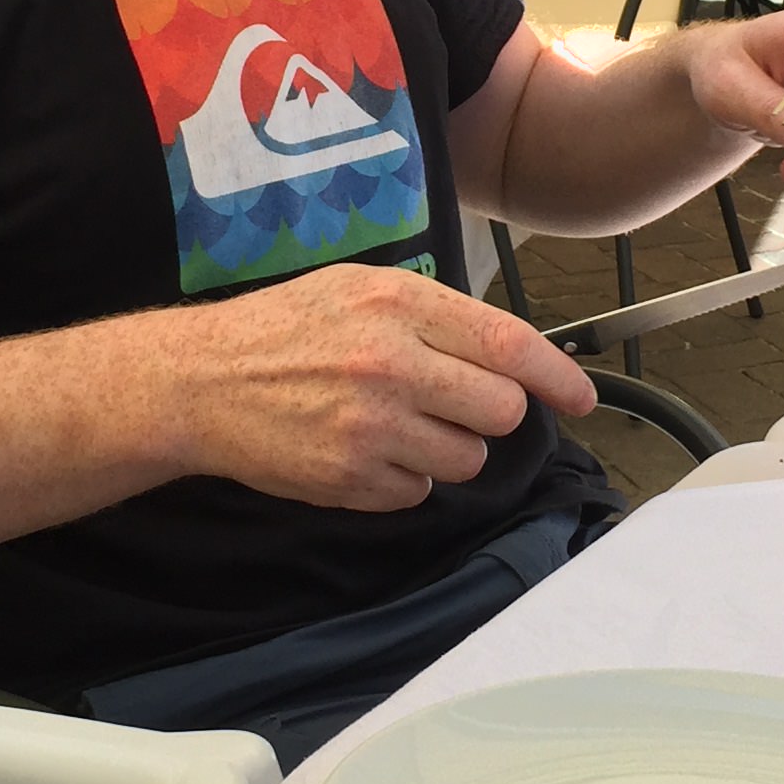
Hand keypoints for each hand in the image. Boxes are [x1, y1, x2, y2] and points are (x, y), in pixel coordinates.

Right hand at [143, 263, 596, 512]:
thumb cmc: (283, 329)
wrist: (200, 381)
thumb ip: (434, 314)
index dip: (557, 376)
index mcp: (397, 306)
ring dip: (448, 448)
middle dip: (489, 412)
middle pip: (501, 410)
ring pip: (467, 459)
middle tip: (453, 401)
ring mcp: (370, 427)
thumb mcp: (358, 289)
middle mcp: (390, 364)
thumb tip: (511, 354)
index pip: (509, 345)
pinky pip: (418, 493)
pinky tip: (364, 449)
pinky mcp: (350, 479)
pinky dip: (404, 478)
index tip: (582, 397)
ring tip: (399, 424)